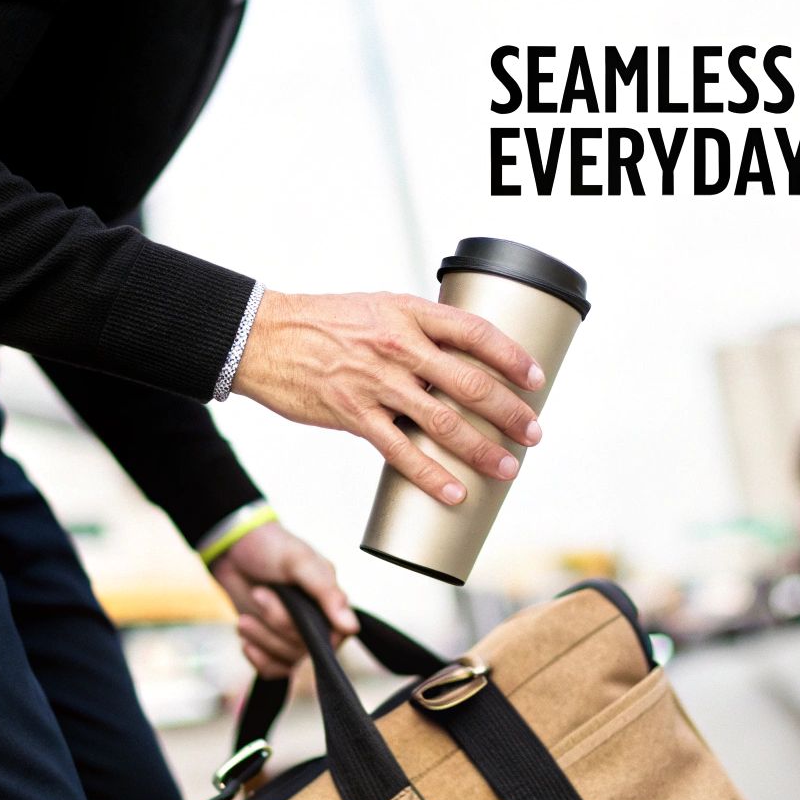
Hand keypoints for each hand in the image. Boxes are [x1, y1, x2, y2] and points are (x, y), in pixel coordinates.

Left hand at [209, 522, 359, 678]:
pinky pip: (272, 670)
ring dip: (262, 638)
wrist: (233, 550)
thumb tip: (351, 628)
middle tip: (259, 593)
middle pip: (303, 649)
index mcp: (331, 604)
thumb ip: (326, 593)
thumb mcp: (301, 562)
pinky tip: (246, 641)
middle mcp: (317, 625)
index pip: (333, 638)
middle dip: (276, 622)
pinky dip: (257, 658)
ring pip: (285, 661)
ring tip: (245, 618)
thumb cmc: (271, 548)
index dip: (310, 631)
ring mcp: (292, 637)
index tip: (293, 607)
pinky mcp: (271, 646)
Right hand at [231, 291, 544, 504]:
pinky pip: (401, 452)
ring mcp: (376, 382)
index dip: (512, 356)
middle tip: (533, 432)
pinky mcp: (353, 414)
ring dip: (482, 449)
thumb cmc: (322, 322)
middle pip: (470, 382)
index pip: (475, 332)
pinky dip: (432, 476)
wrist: (263, 338)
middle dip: (509, 411)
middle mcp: (398, 346)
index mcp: (408, 313)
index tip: (536, 379)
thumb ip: (416, 328)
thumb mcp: (377, 307)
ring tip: (508, 466)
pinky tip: (454, 492)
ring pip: (443, 422)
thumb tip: (457, 352)